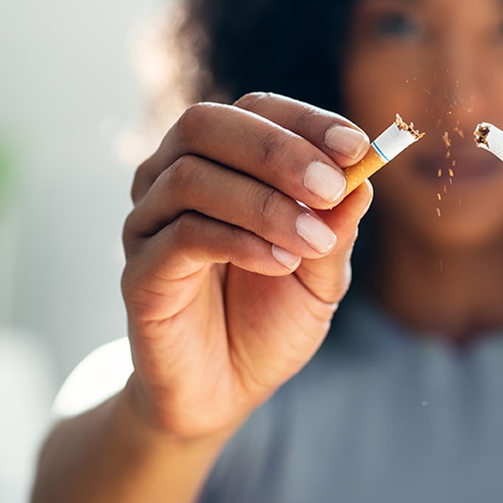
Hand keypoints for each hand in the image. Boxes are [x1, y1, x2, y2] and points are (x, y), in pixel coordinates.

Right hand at [121, 93, 372, 439]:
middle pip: (206, 124)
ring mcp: (149, 222)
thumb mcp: (321, 275)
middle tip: (331, 187)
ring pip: (192, 176)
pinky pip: (182, 235)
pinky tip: (281, 263)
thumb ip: (336, 228)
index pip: (256, 110)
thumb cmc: (270, 320)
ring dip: (265, 204)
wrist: (225, 391)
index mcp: (222, 163)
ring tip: (314, 242)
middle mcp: (173, 178)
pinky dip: (240, 241)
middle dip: (277, 150)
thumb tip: (364, 179)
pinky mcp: (139, 272)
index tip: (356, 147)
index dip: (306, 122)